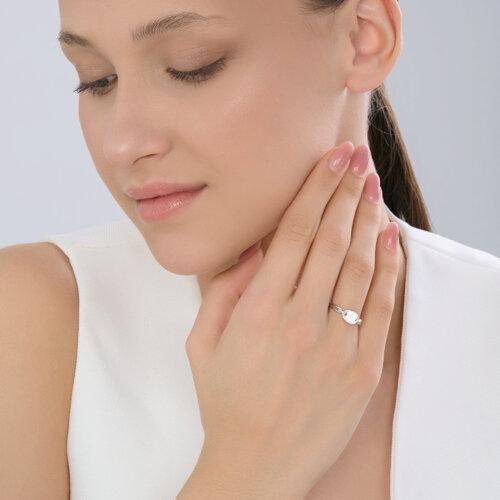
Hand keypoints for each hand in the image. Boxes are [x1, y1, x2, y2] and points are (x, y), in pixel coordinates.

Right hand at [184, 141, 398, 498]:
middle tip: (356, 159)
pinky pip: (380, 308)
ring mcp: (336, 347)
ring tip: (373, 187)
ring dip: (367, 220)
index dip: (314, 191)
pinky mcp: (361, 370)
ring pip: (358, 266)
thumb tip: (254, 249)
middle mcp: (300, 323)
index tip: (330, 161)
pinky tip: (389, 238)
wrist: (255, 468)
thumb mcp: (202, 343)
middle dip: (344, 192)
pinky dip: (388, 268)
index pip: (292, 234)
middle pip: (329, 240)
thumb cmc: (224, 403)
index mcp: (258, 313)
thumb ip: (223, 290)